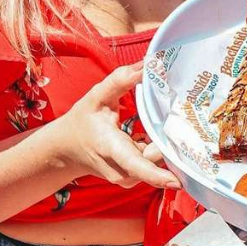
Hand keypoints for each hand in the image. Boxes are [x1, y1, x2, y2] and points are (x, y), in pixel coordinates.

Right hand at [61, 62, 180, 189]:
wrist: (67, 150)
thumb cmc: (82, 121)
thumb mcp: (97, 96)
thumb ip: (122, 79)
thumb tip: (150, 64)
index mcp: (110, 148)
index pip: (135, 165)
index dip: (157, 175)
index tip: (177, 181)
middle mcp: (121, 170)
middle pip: (155, 159)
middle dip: (170, 141)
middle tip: (179, 120)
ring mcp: (127, 178)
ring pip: (157, 162)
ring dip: (165, 145)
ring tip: (167, 125)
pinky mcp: (134, 179)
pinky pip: (154, 165)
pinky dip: (160, 150)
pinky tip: (160, 135)